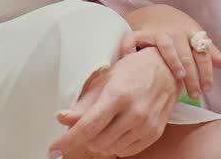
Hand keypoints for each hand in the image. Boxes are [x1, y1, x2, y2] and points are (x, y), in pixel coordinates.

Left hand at [47, 47, 178, 157]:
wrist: (166, 70)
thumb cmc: (133, 71)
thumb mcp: (105, 80)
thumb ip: (84, 104)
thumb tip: (62, 119)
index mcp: (118, 95)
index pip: (88, 126)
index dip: (68, 140)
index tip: (54, 149)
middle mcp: (135, 112)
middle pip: (97, 142)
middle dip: (86, 137)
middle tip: (88, 122)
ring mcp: (146, 125)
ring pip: (110, 149)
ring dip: (101, 141)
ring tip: (106, 122)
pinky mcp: (154, 134)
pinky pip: (125, 151)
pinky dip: (116, 144)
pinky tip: (118, 128)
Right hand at [123, 27, 220, 105]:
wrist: (155, 13)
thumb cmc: (179, 32)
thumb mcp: (196, 39)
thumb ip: (210, 54)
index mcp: (191, 34)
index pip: (202, 54)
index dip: (206, 72)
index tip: (207, 89)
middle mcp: (175, 33)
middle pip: (186, 53)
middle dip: (192, 74)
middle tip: (195, 94)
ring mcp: (157, 33)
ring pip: (166, 45)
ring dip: (173, 60)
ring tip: (178, 76)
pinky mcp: (141, 33)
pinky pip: (134, 39)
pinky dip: (130, 47)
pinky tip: (132, 60)